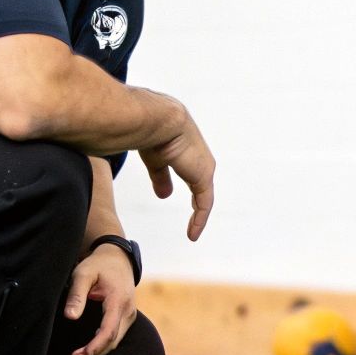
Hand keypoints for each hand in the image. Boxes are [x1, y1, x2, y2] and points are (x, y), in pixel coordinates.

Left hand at [65, 245, 139, 354]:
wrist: (117, 258)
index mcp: (118, 300)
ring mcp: (129, 314)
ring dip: (99, 351)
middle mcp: (127, 310)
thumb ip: (76, 295)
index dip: (96, 346)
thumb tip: (70, 317)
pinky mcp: (126, 316)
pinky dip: (104, 345)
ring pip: (116, 340)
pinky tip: (90, 351)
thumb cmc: (98, 265)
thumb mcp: (83, 274)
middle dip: (95, 353)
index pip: (109, 330)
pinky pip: (117, 335)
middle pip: (113, 340)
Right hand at [139, 114, 215, 240]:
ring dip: (198, 215)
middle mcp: (199, 158)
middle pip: (201, 185)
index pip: (189, 170)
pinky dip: (199, 219)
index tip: (173, 196)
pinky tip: (192, 233)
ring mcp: (204, 167)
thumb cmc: (151, 133)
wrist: (158, 121)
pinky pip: (204, 204)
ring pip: (204, 197)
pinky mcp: (203, 177)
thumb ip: (160, 176)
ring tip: (192, 232)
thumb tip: (164, 195)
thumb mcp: (155, 160)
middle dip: (197, 203)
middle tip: (193, 221)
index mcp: (186, 150)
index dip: (180, 182)